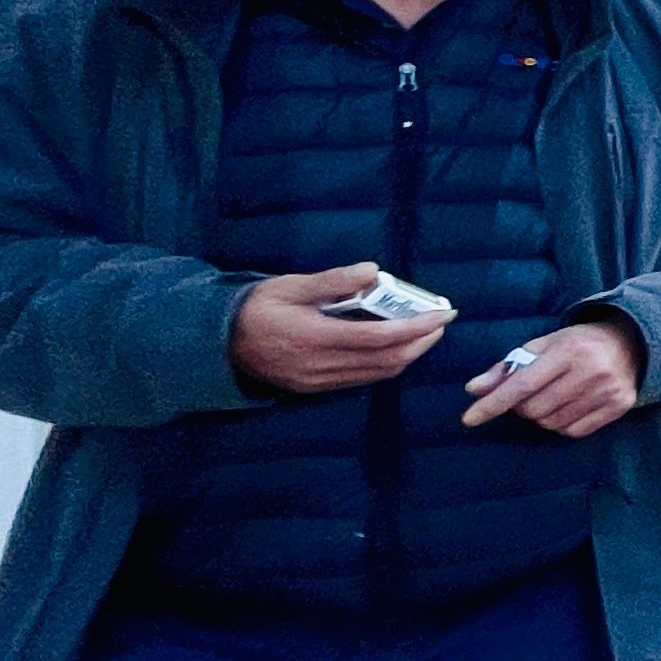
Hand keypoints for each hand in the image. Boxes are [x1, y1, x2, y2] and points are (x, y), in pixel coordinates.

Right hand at [231, 265, 450, 393]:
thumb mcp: (290, 286)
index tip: (442, 314)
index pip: (379, 337)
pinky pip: (361, 380)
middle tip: (441, 322)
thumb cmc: (256, 308)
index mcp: (315, 338)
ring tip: (425, 333)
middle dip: (421, 343)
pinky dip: (385, 364)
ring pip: (377, 374)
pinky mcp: (314, 388)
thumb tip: (373, 271)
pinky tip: (394, 347)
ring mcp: (318, 381)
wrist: (217, 344)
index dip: (417, 327)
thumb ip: (333, 281)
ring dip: (407, 355)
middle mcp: (320, 366)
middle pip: (386, 361)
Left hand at [461, 317, 645, 437]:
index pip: (523, 384)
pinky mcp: (618, 407)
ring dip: (543, 415)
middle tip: (532, 392)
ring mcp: (606, 392)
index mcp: (568, 351)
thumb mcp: (544, 345)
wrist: (632, 342)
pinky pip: (572, 431)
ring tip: (554, 396)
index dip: (493, 403)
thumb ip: (508, 367)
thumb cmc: (579, 343)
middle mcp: (590, 372)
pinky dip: (562, 424)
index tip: (469, 419)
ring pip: (551, 423)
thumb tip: (474, 389)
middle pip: (534, 409)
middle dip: (522, 406)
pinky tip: (570, 406)